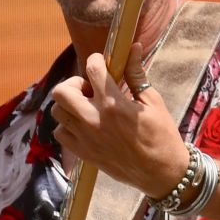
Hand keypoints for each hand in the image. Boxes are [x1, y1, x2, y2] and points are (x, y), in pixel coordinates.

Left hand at [49, 47, 190, 196]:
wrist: (161, 172)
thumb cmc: (161, 135)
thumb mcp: (153, 101)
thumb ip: (136, 74)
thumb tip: (133, 47)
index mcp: (115, 104)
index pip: (93, 69)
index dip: (97, 60)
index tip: (103, 64)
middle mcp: (95, 120)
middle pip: (62, 91)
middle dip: (74, 83)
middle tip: (90, 89)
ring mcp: (85, 138)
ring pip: (58, 111)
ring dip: (69, 105)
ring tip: (87, 108)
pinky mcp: (83, 153)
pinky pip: (60, 133)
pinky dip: (68, 126)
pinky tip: (84, 125)